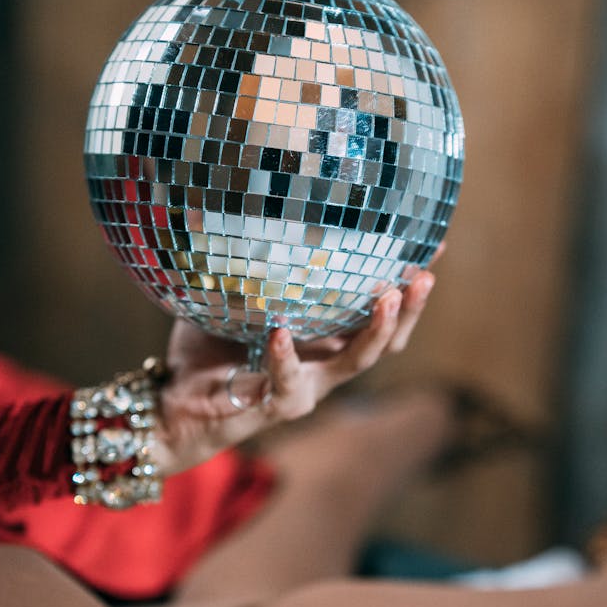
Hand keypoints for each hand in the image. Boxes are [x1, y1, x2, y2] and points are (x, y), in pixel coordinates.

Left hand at [152, 260, 440, 475]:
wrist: (172, 405)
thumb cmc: (204, 353)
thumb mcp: (225, 296)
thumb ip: (239, 260)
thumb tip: (228, 200)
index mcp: (322, 338)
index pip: (376, 310)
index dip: (408, 284)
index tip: (434, 245)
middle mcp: (324, 364)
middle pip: (386, 340)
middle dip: (411, 309)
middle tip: (424, 276)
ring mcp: (305, 388)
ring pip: (356, 363)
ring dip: (377, 331)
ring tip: (388, 297)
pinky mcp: (275, 407)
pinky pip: (288, 382)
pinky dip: (285, 357)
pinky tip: (282, 332)